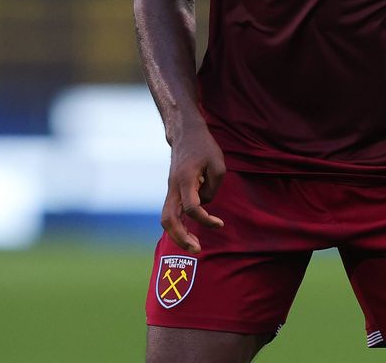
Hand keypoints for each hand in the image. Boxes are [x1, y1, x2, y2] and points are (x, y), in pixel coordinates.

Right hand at [160, 125, 226, 254]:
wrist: (185, 134)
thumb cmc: (204, 147)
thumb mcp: (218, 163)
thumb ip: (213, 186)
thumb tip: (205, 203)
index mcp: (185, 179)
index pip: (192, 208)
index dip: (205, 219)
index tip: (219, 223)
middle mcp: (174, 187)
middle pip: (168, 219)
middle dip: (180, 238)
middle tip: (196, 250)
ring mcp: (171, 189)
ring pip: (166, 218)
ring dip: (178, 235)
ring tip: (193, 246)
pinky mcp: (173, 191)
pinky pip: (171, 213)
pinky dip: (179, 225)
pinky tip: (190, 233)